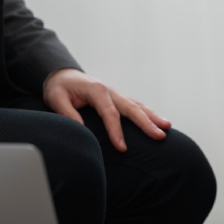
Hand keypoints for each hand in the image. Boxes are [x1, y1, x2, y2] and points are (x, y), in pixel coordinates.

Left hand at [42, 68, 170, 151]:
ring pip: (138, 106)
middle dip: (147, 123)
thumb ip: (68, 113)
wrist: (62, 75)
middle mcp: (110, 91)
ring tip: (167, 127)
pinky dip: (148, 113)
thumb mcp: (56, 99)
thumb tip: (82, 130)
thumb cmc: (59, 88)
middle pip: (132, 109)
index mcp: (97, 91)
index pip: (110, 113)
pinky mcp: (118, 98)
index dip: (116, 131)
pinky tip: (158, 121)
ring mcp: (116, 94)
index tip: (122, 148)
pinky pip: (136, 106)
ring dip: (153, 117)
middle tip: (160, 136)